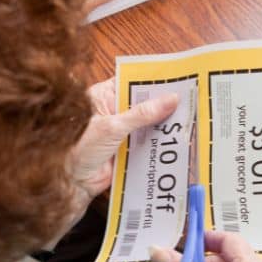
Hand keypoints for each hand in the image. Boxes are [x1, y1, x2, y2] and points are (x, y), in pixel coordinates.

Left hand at [65, 78, 178, 225]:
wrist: (72, 183)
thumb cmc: (79, 150)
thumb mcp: (112, 127)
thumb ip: (142, 114)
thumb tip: (170, 99)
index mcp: (103, 96)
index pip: (131, 81)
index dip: (152, 79)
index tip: (175, 77)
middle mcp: (113, 110)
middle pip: (143, 102)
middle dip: (162, 103)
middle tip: (189, 98)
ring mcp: (121, 130)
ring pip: (147, 123)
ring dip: (163, 123)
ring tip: (189, 116)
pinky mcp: (127, 148)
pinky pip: (147, 142)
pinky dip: (159, 142)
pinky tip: (176, 139)